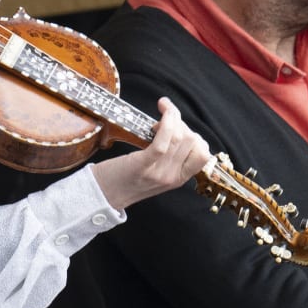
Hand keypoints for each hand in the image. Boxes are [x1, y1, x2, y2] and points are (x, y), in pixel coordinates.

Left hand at [92, 96, 209, 209]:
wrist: (104, 196)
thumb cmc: (126, 177)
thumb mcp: (156, 172)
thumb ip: (170, 157)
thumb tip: (177, 127)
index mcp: (179, 179)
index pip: (203, 155)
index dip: (195, 136)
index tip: (179, 128)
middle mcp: (172, 177)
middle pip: (192, 141)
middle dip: (180, 124)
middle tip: (162, 121)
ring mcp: (159, 173)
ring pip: (180, 138)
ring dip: (172, 119)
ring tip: (156, 121)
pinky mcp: (142, 165)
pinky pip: (162, 143)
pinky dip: (166, 123)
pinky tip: (163, 111)